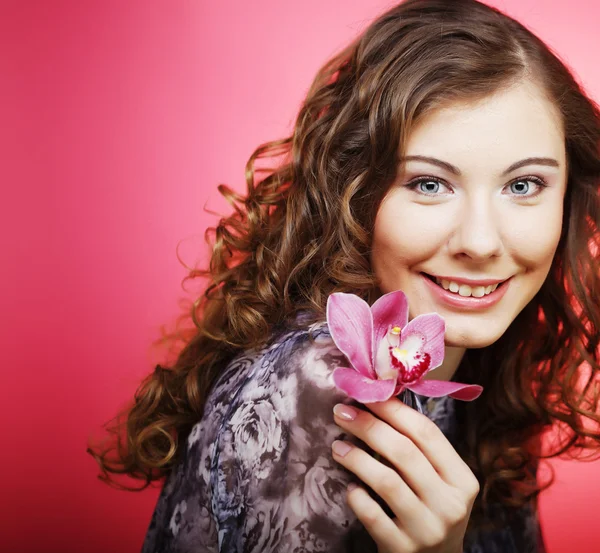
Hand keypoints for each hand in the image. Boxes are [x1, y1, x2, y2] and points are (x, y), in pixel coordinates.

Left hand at [331, 398, 478, 552]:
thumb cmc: (431, 511)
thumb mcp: (438, 482)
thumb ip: (418, 449)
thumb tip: (379, 399)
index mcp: (462, 479)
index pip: (426, 433)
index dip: (394, 409)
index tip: (367, 394)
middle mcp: (450, 504)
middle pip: (404, 452)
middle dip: (368, 426)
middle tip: (341, 412)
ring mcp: (427, 528)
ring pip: (387, 481)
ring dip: (356, 458)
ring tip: (337, 446)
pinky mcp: (402, 548)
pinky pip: (372, 514)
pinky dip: (356, 495)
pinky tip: (348, 486)